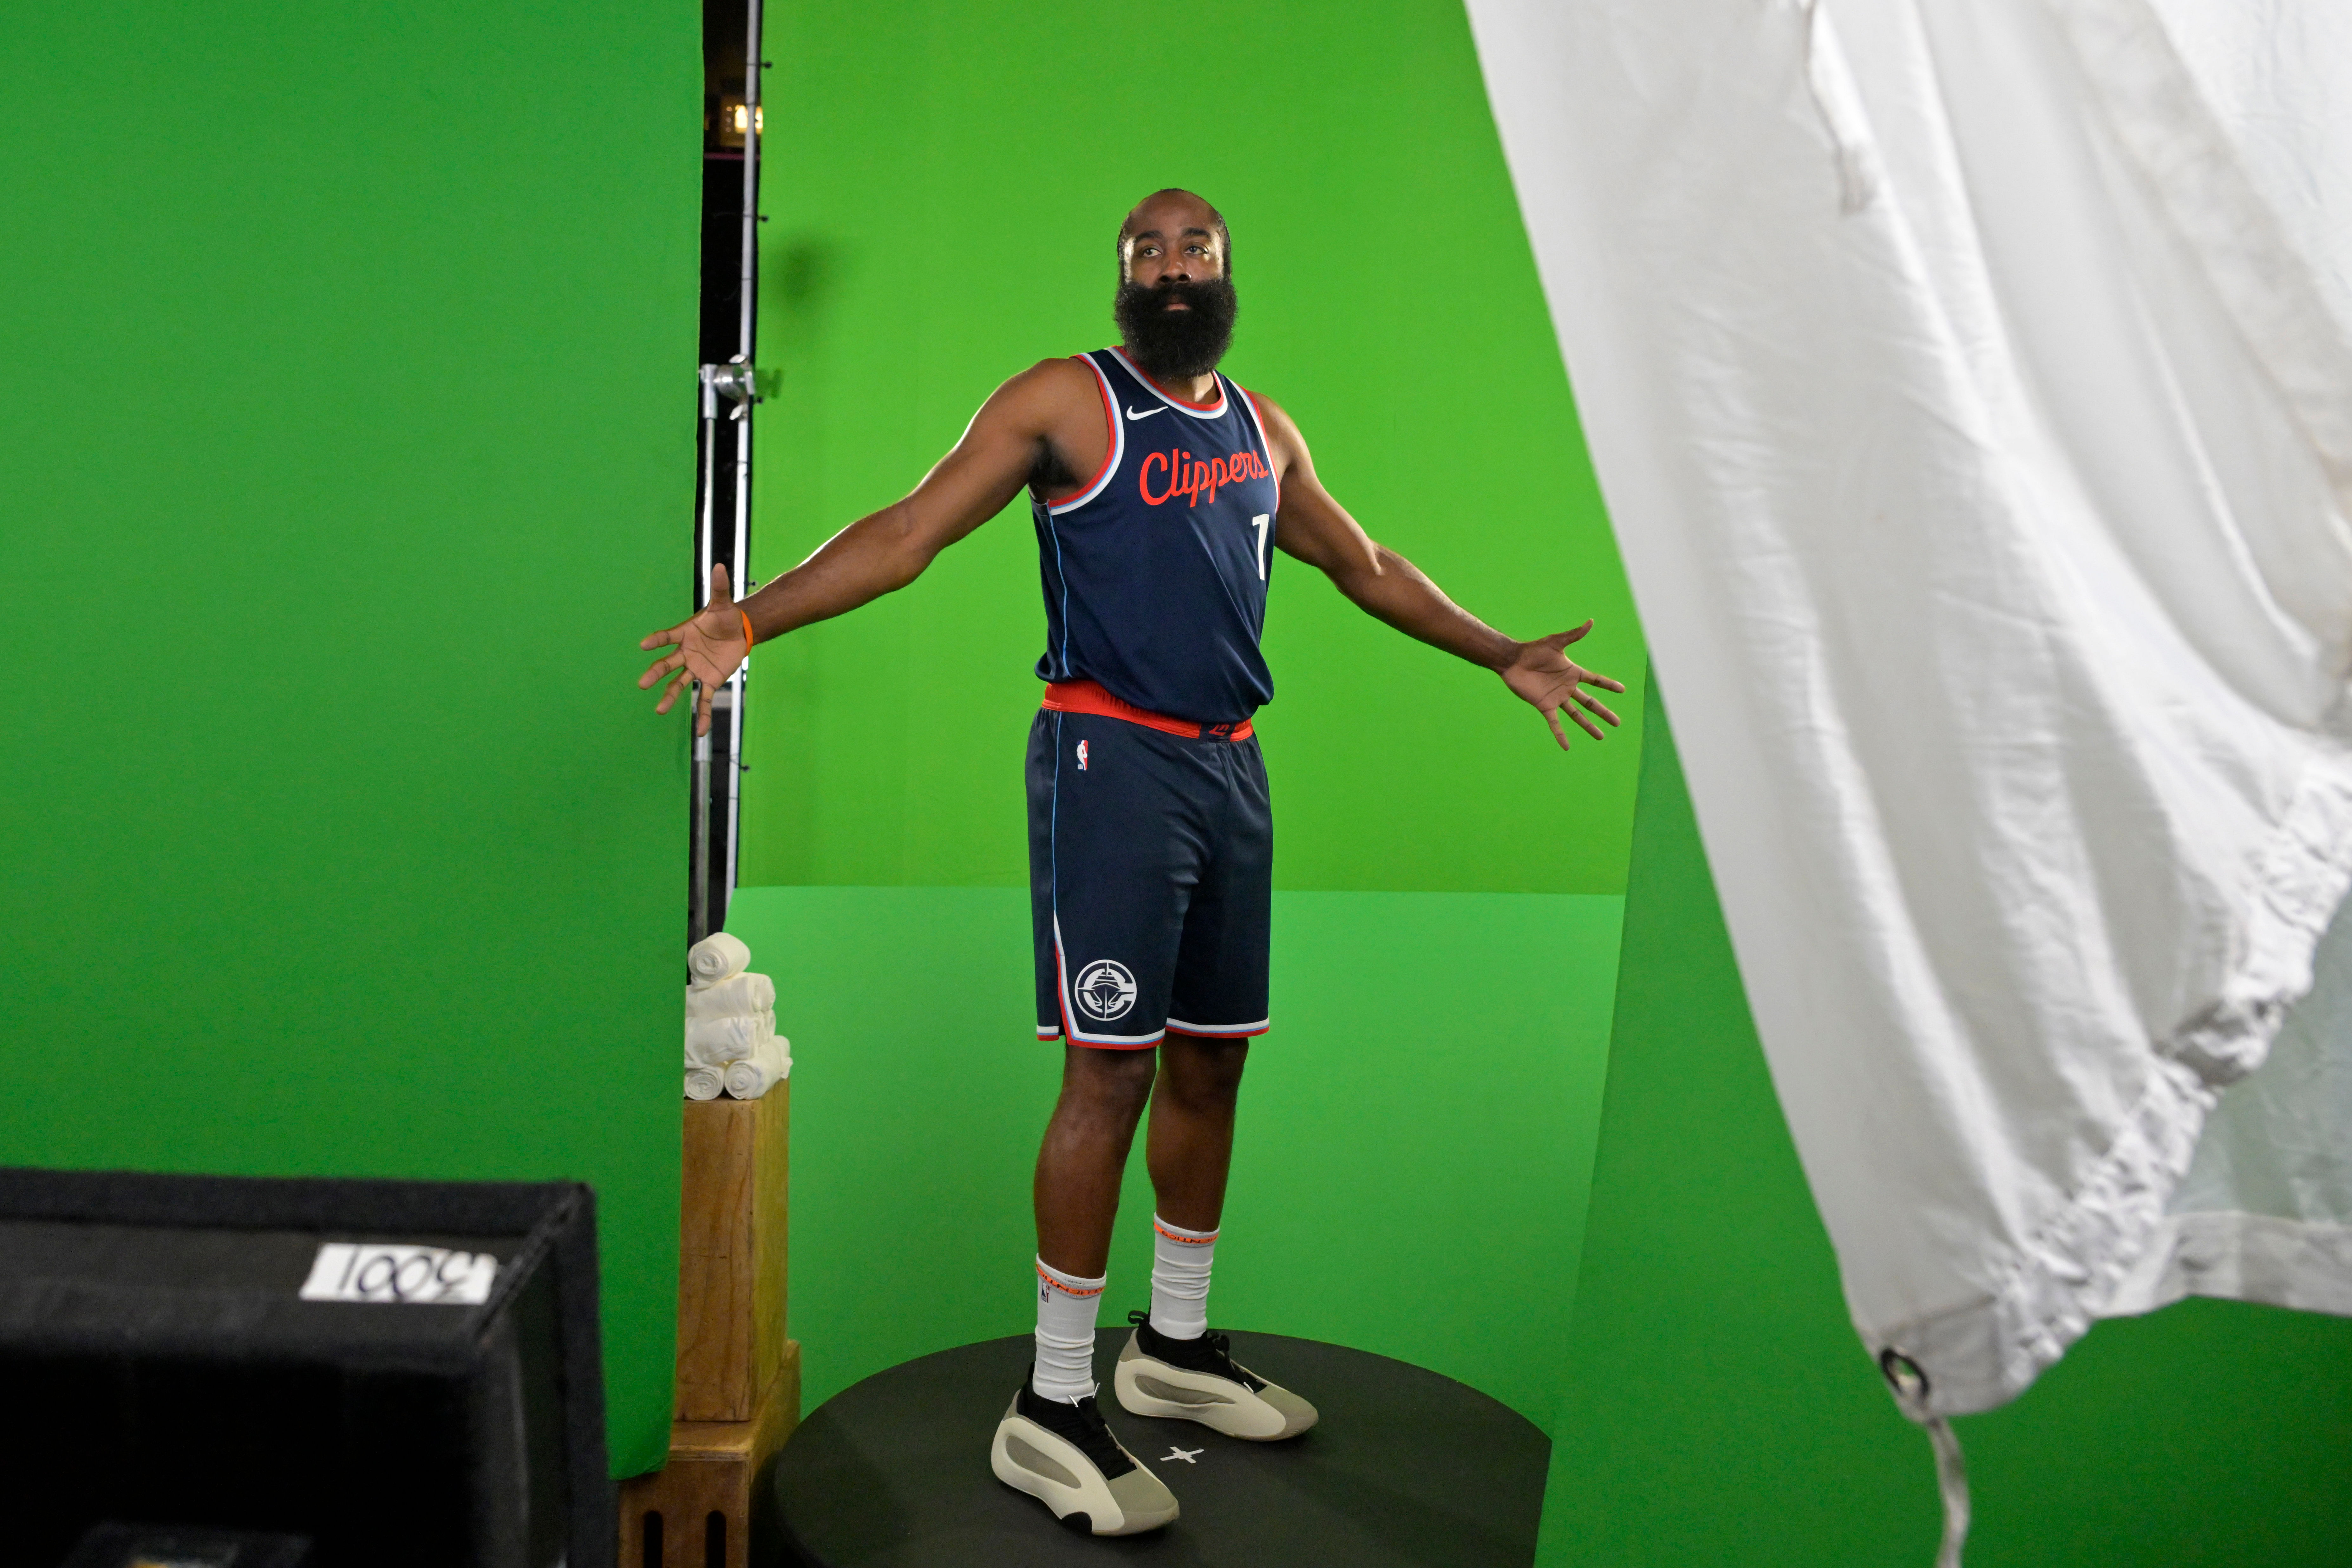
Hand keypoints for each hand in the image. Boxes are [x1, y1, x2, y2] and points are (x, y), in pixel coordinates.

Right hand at [638, 564, 750, 736]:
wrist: (739, 631)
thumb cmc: (726, 617)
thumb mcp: (724, 603)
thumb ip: (720, 588)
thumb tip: (720, 566)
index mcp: (684, 634)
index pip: (667, 637)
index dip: (656, 640)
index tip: (644, 644)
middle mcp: (685, 653)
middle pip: (667, 665)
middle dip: (655, 674)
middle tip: (643, 683)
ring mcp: (695, 668)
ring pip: (679, 684)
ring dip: (669, 697)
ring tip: (659, 711)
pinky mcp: (710, 680)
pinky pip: (705, 699)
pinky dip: (703, 714)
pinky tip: (701, 731)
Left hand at [1500, 622, 1624, 748]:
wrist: (1512, 660)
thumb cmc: (1533, 650)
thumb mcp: (1556, 642)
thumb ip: (1574, 635)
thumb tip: (1591, 621)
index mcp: (1573, 673)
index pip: (1595, 680)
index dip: (1608, 685)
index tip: (1623, 690)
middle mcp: (1567, 687)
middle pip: (1590, 703)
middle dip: (1604, 712)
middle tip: (1618, 723)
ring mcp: (1557, 698)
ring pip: (1577, 715)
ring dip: (1589, 726)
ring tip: (1601, 737)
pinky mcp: (1544, 706)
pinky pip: (1554, 723)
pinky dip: (1560, 735)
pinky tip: (1566, 747)